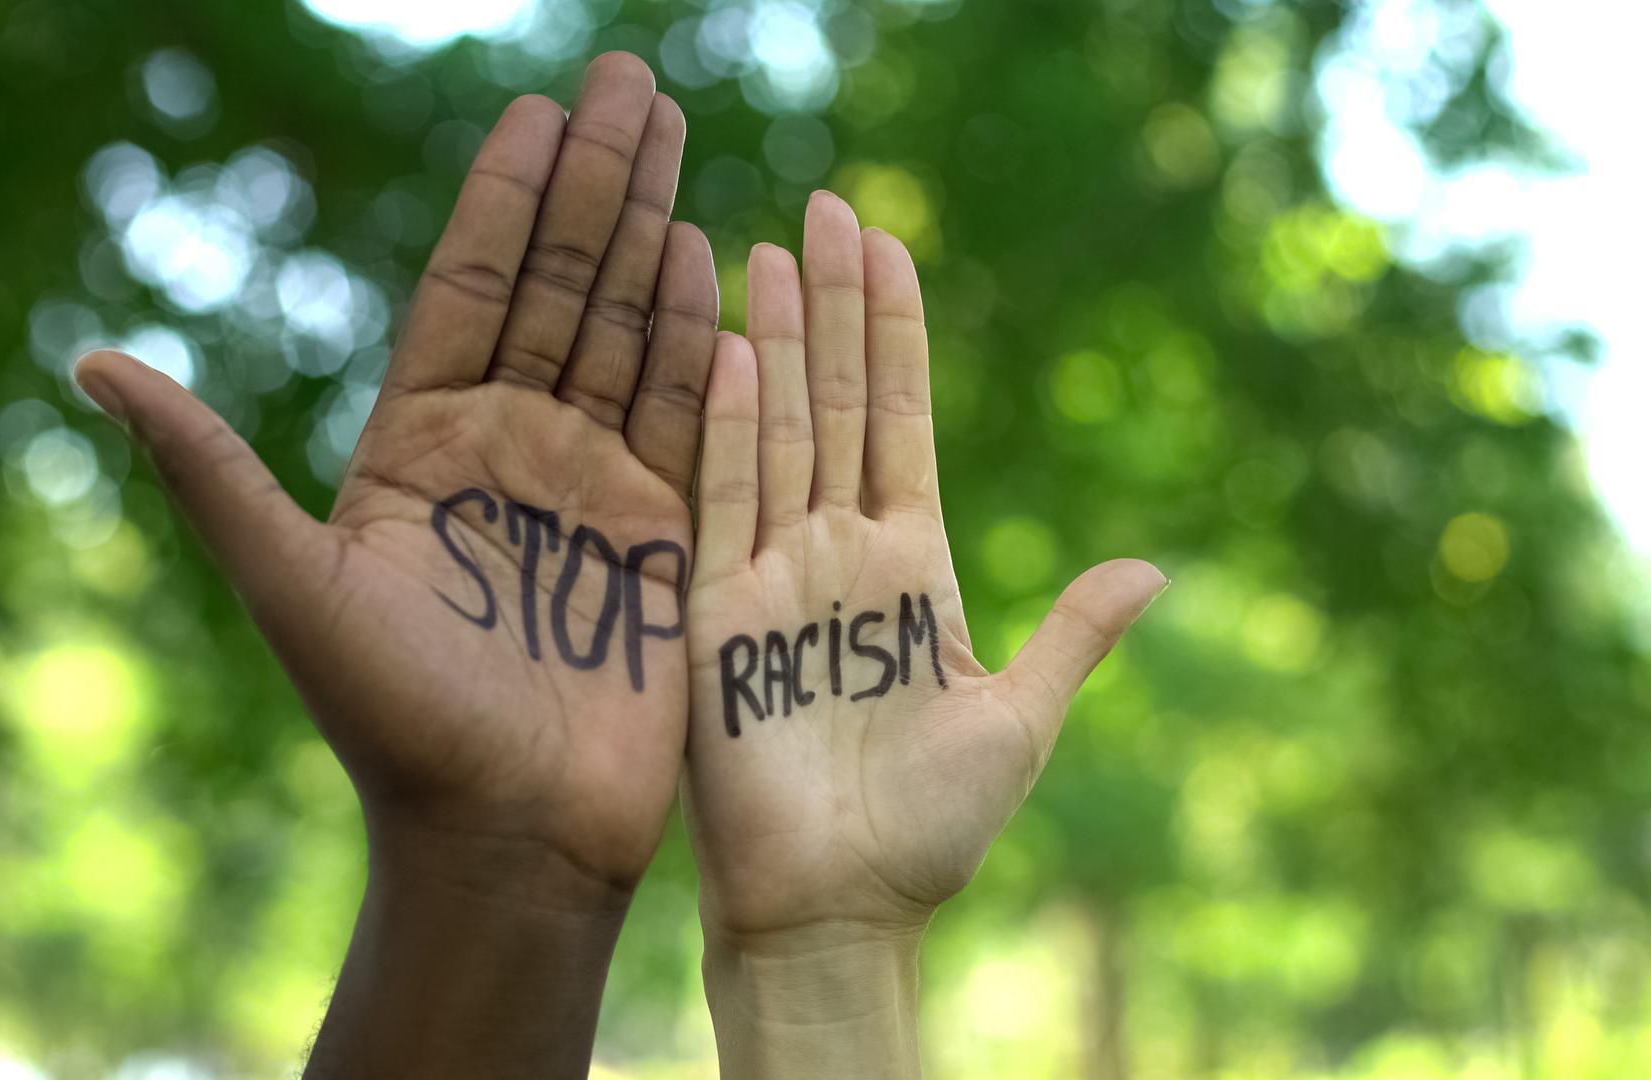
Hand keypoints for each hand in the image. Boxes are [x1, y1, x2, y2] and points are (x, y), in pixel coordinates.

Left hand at [76, 52, 715, 1075]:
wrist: (502, 837)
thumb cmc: (391, 724)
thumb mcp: (289, 583)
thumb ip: (210, 467)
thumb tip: (88, 362)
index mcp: (418, 447)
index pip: (467, 290)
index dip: (501, 199)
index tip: (533, 109)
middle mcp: (505, 449)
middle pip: (554, 288)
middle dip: (592, 182)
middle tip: (628, 80)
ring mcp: (588, 486)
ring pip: (621, 332)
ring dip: (649, 232)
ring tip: (672, 135)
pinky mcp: (661, 534)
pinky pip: (686, 413)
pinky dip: (698, 336)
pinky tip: (711, 256)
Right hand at [681, 192, 1164, 1077]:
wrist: (842, 906)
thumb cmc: (931, 827)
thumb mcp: (1022, 718)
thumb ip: (1074, 633)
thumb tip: (1157, 568)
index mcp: (908, 567)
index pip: (899, 422)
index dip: (892, 334)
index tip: (888, 245)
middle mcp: (835, 554)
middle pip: (833, 406)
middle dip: (831, 307)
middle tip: (827, 210)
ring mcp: (771, 578)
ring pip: (776, 433)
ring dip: (775, 341)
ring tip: (771, 248)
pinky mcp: (715, 619)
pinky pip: (722, 507)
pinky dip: (728, 431)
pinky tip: (736, 354)